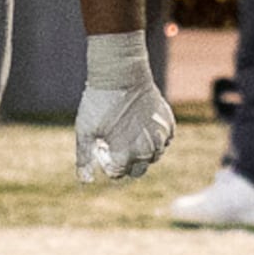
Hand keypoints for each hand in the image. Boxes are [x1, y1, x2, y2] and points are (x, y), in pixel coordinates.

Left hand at [75, 30, 175, 182]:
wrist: (121, 73)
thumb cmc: (100, 101)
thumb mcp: (85, 131)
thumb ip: (84, 158)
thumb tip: (86, 181)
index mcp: (125, 155)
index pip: (117, 174)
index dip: (107, 162)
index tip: (102, 145)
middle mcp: (146, 150)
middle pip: (138, 170)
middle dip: (126, 161)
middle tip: (116, 141)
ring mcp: (160, 137)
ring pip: (154, 157)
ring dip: (142, 151)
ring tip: (129, 132)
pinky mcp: (169, 124)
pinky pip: (165, 141)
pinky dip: (155, 139)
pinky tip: (143, 126)